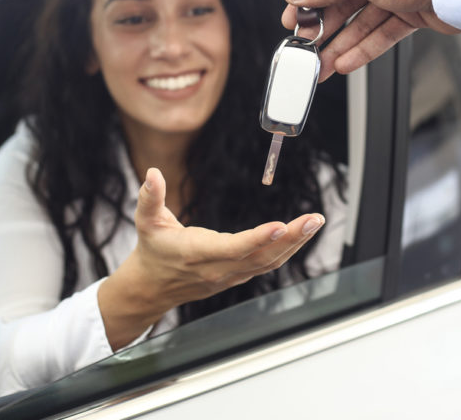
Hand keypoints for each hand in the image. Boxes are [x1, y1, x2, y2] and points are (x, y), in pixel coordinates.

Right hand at [98, 167, 323, 348]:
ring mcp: (230, 276)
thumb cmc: (153, 250)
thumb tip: (152, 174)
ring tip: (314, 223)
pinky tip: (300, 234)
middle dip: (290, 239)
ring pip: (269, 262)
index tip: (279, 226)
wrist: (152, 287)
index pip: (232, 248)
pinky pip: (267, 264)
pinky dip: (286, 250)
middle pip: (260, 257)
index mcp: (196, 253)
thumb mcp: (145, 221)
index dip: (256, 239)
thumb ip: (150, 197)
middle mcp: (217, 269)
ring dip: (295, 243)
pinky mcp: (237, 276)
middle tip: (313, 220)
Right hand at [281, 0, 460, 80]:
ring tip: (322, 65)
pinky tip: (346, 62)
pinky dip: (364, 48)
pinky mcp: (410, 12)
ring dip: (342, 44)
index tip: (295, 17)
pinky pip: (381, 32)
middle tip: (306, 47)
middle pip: (345, 0)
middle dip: (326, 28)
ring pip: (362, 21)